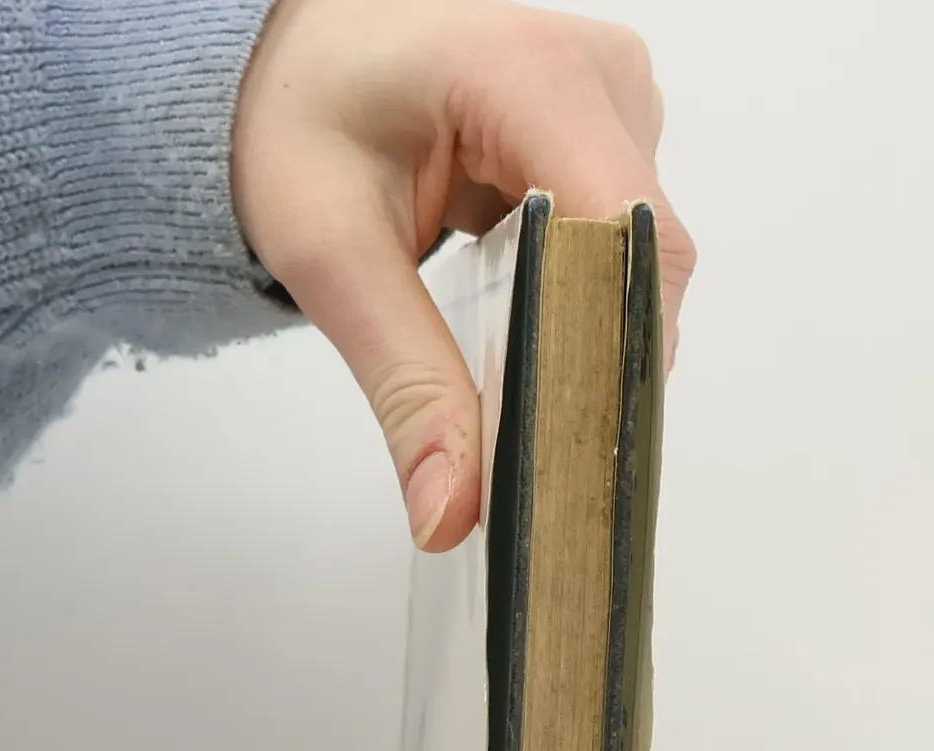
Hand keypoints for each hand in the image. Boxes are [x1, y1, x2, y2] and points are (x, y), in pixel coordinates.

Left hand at [232, 0, 694, 551]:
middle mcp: (599, 75)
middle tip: (529, 454)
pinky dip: (580, 302)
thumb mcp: (329, 255)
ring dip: (587, 335)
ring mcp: (615, 99)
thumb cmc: (299, 114)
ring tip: (515, 382)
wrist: (289, 53)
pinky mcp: (611, 129)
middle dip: (596, 365)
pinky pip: (623, 245)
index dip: (612, 358)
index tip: (569, 457)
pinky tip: (522, 326)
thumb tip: (452, 513)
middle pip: (644, 262)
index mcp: (530, 73)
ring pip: (640, 264)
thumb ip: (403, 384)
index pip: (626, 239)